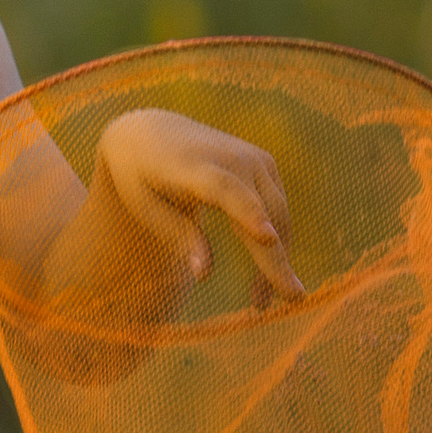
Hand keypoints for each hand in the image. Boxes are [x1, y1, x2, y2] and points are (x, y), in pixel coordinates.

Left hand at [96, 109, 304, 299]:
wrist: (149, 131)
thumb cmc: (139, 175)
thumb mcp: (144, 206)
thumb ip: (177, 235)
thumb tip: (204, 275)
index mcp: (193, 166)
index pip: (224, 189)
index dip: (248, 213)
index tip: (268, 239)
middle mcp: (230, 156)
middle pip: (261, 210)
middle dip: (276, 257)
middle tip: (292, 299)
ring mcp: (252, 157)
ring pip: (277, 213)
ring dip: (277, 257)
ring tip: (263, 302)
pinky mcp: (264, 163)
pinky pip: (278, 207)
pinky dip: (277, 239)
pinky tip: (267, 272)